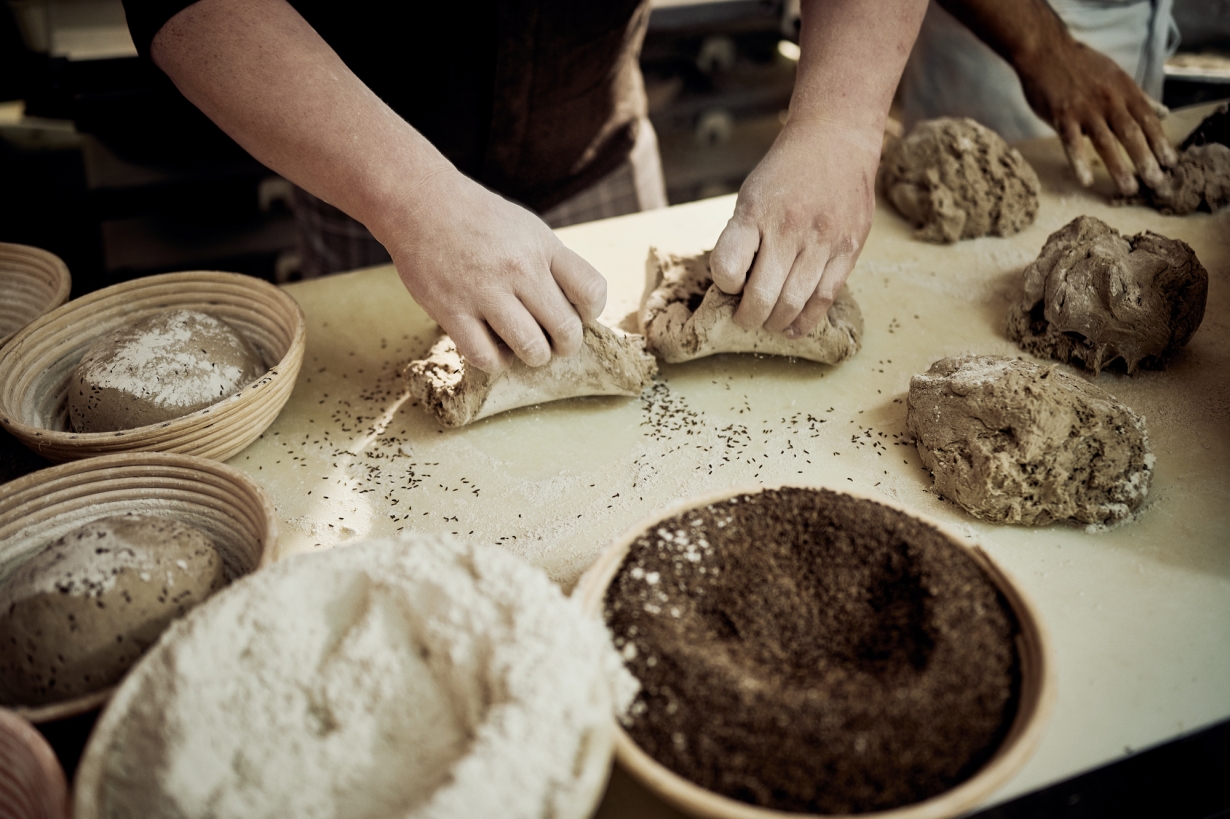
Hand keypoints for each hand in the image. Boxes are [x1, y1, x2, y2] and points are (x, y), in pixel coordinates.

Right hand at [384, 168, 606, 372]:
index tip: (578, 313)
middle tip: (554, 341)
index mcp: (542, 247)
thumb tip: (576, 311)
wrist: (421, 203)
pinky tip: (494, 347)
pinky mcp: (451, 311)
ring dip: (534, 356)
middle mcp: (519, 269)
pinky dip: (497, 362)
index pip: (592, 291)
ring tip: (525, 346)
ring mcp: (484, 291)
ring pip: (532, 349)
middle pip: (566, 329)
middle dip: (566, 344)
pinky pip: (487, 357)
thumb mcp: (527, 229)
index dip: (591, 312)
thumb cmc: (479, 220)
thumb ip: (552, 265)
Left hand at [709, 118, 877, 336]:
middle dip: (748, 317)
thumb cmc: (785, 174)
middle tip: (745, 318)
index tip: (729, 285)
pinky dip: (806, 320)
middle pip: (762, 296)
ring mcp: (822, 240)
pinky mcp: (849, 249)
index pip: (727, 268)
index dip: (724, 285)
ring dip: (775, 322)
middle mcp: (788, 228)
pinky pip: (825, 297)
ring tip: (769, 322)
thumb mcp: (751, 196)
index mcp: (755, 213)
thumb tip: (735, 288)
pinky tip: (793, 327)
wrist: (836, 139)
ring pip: (794, 303)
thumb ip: (743, 239)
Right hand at [1016, 37, 1176, 194]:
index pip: (1149, 121)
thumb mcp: (1116, 76)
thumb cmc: (1081, 65)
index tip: (1171, 164)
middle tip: (1157, 184)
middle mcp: (1109, 101)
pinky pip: (1071, 143)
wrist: (1047, 51)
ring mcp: (1085, 110)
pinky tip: (1085, 180)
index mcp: (1125, 91)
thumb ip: (1138, 98)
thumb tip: (1163, 113)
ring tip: (1129, 189)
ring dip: (1119, 167)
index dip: (1161, 143)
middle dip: (1146, 160)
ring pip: (1106, 142)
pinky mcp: (1062, 116)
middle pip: (1132, 134)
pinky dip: (1079, 161)